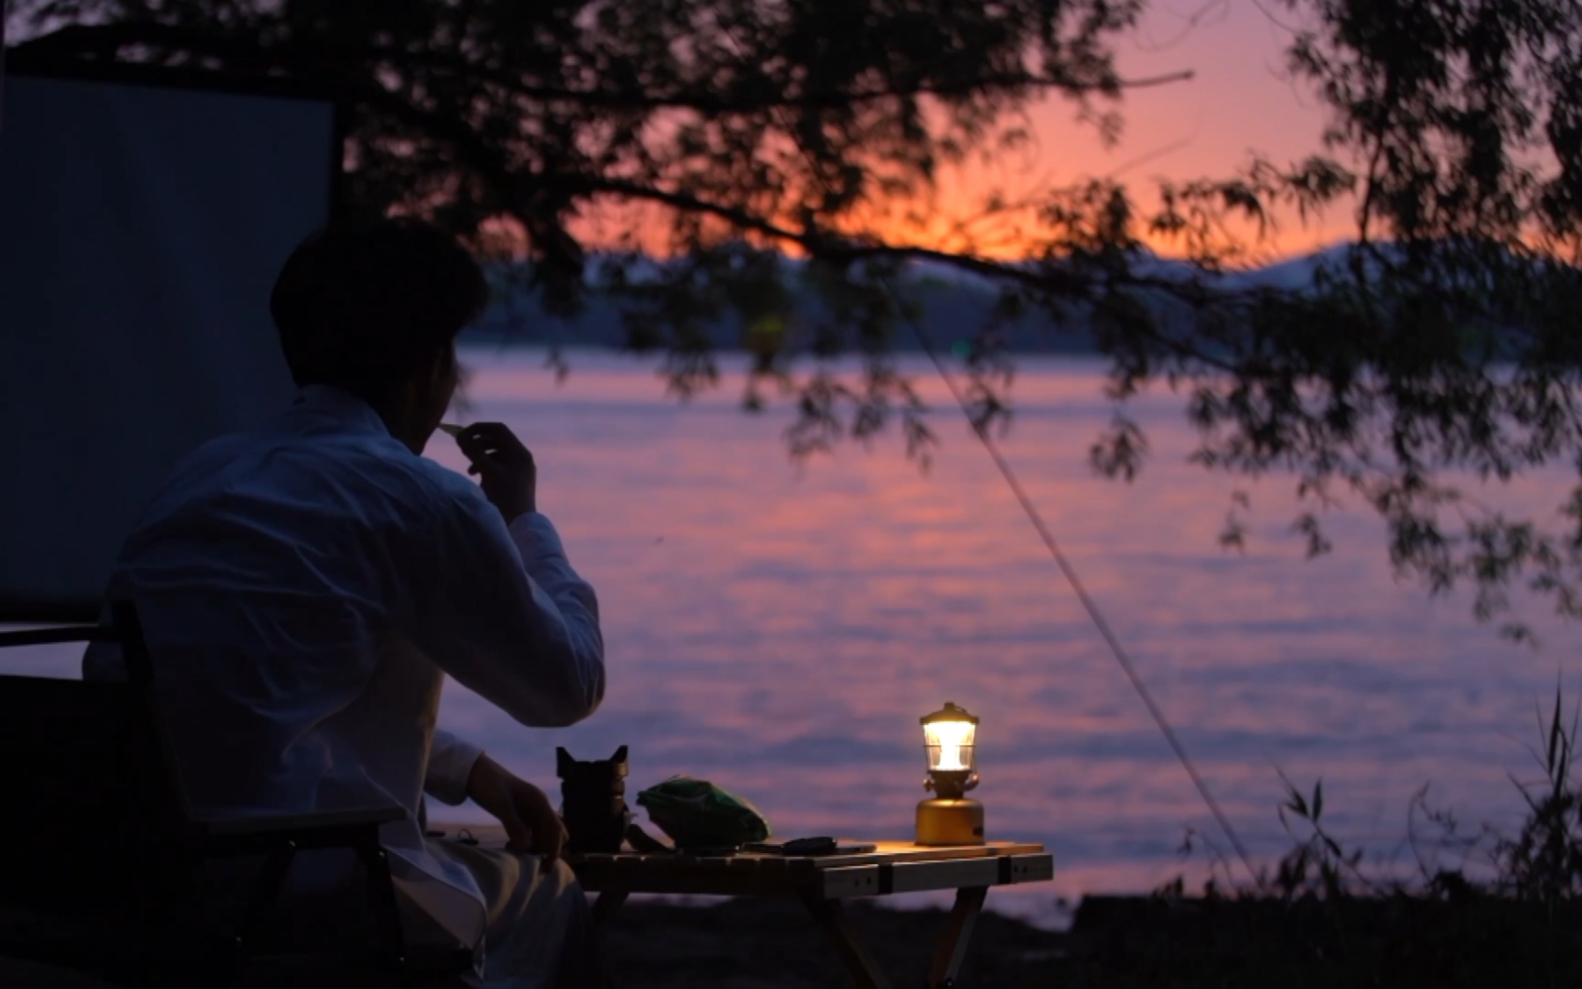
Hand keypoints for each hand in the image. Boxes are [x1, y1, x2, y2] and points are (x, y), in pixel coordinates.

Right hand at [454, 422, 536, 521]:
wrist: (518, 526)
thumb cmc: (505, 498)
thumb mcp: (488, 472)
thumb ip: (473, 452)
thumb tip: (459, 435)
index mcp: (520, 453)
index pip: (499, 429)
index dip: (479, 428)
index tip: (461, 435)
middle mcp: (521, 458)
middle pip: (496, 440)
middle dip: (477, 443)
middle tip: (462, 450)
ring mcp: (518, 470)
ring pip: (495, 453)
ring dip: (479, 456)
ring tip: (469, 469)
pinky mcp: (513, 480)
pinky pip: (496, 466)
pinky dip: (483, 467)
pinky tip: (474, 476)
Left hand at [466, 754, 567, 871]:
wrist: (473, 770)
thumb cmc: (488, 784)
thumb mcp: (500, 805)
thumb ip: (514, 826)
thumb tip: (526, 849)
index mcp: (539, 802)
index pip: (555, 829)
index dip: (553, 850)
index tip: (545, 868)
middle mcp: (539, 806)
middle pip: (555, 832)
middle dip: (549, 849)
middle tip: (534, 864)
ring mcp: (529, 810)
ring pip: (542, 833)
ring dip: (535, 846)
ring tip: (515, 853)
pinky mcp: (519, 813)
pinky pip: (529, 832)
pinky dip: (524, 842)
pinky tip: (509, 846)